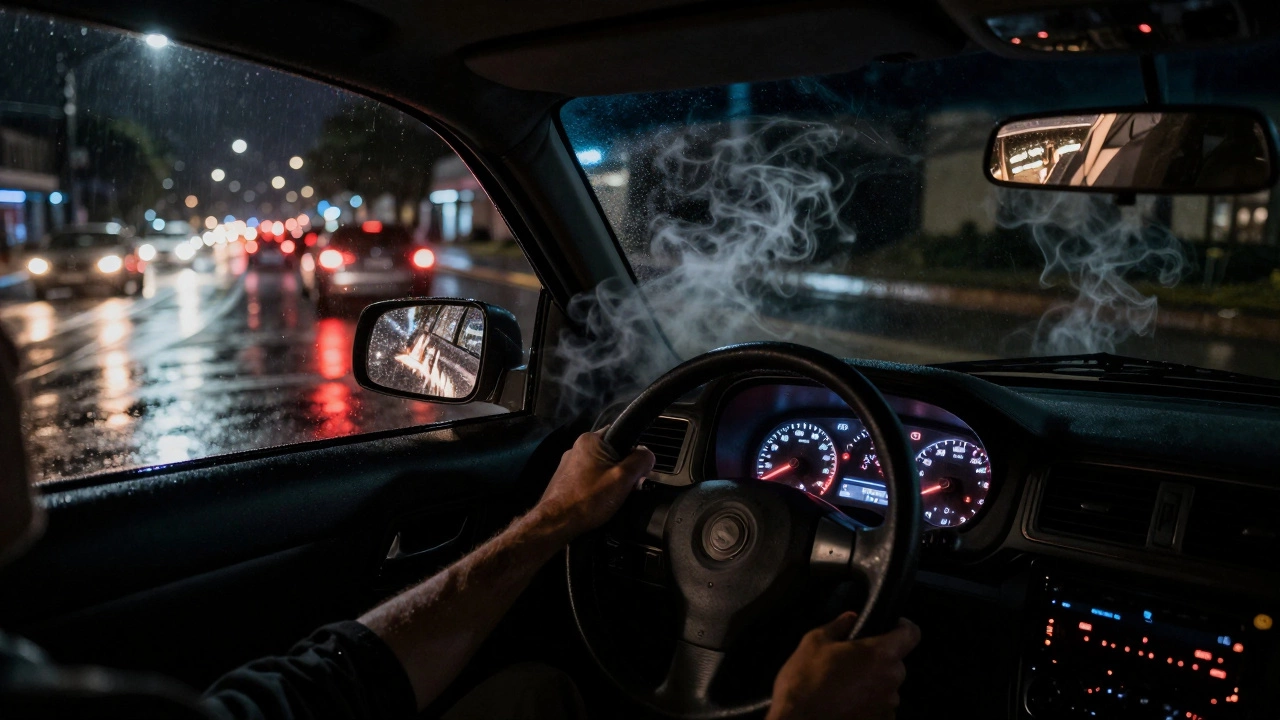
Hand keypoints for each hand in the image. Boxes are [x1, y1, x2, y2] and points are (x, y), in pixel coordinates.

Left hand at [533, 430, 654, 539]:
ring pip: (601, 468)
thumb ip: (640, 461)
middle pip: (612, 454)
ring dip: (612, 481)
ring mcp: (569, 464)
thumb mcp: (623, 478)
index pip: (622, 435)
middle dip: (623, 471)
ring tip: (613, 498)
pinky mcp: (565, 480)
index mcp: (590, 440)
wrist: (556, 522)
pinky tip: (599, 502)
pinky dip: (598, 488)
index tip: (637, 472)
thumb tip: (648, 454)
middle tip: (628, 488)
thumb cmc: (590, 499)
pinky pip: (590, 479)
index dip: (634, 453)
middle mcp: (577, 447)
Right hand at [767, 613, 920, 719]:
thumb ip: (838, 626)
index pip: (911, 634)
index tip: (891, 626)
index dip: (903, 627)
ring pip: (887, 686)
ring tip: (845, 685)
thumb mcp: (815, 641)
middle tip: (852, 660)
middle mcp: (891, 680)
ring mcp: (887, 706)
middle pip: (896, 662)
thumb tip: (851, 619)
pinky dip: (868, 703)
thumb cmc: (805, 679)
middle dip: (878, 659)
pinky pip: (880, 707)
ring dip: (873, 682)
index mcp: (881, 654)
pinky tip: (845, 702)